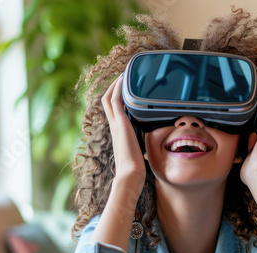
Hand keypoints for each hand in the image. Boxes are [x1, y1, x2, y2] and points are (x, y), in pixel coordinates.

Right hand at [102, 75, 145, 191]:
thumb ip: (142, 144)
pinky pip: (115, 101)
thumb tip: (151, 145)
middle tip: (123, 76)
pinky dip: (118, 88)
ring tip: (124, 74)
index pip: (111, 110)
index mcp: (117, 132)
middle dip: (113, 87)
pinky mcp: (120, 123)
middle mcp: (113, 126)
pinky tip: (124, 80)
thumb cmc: (135, 168)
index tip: (124, 88)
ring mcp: (115, 124)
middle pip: (106, 101)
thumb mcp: (139, 151)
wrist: (130, 174)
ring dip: (115, 84)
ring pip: (108, 98)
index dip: (115, 98)